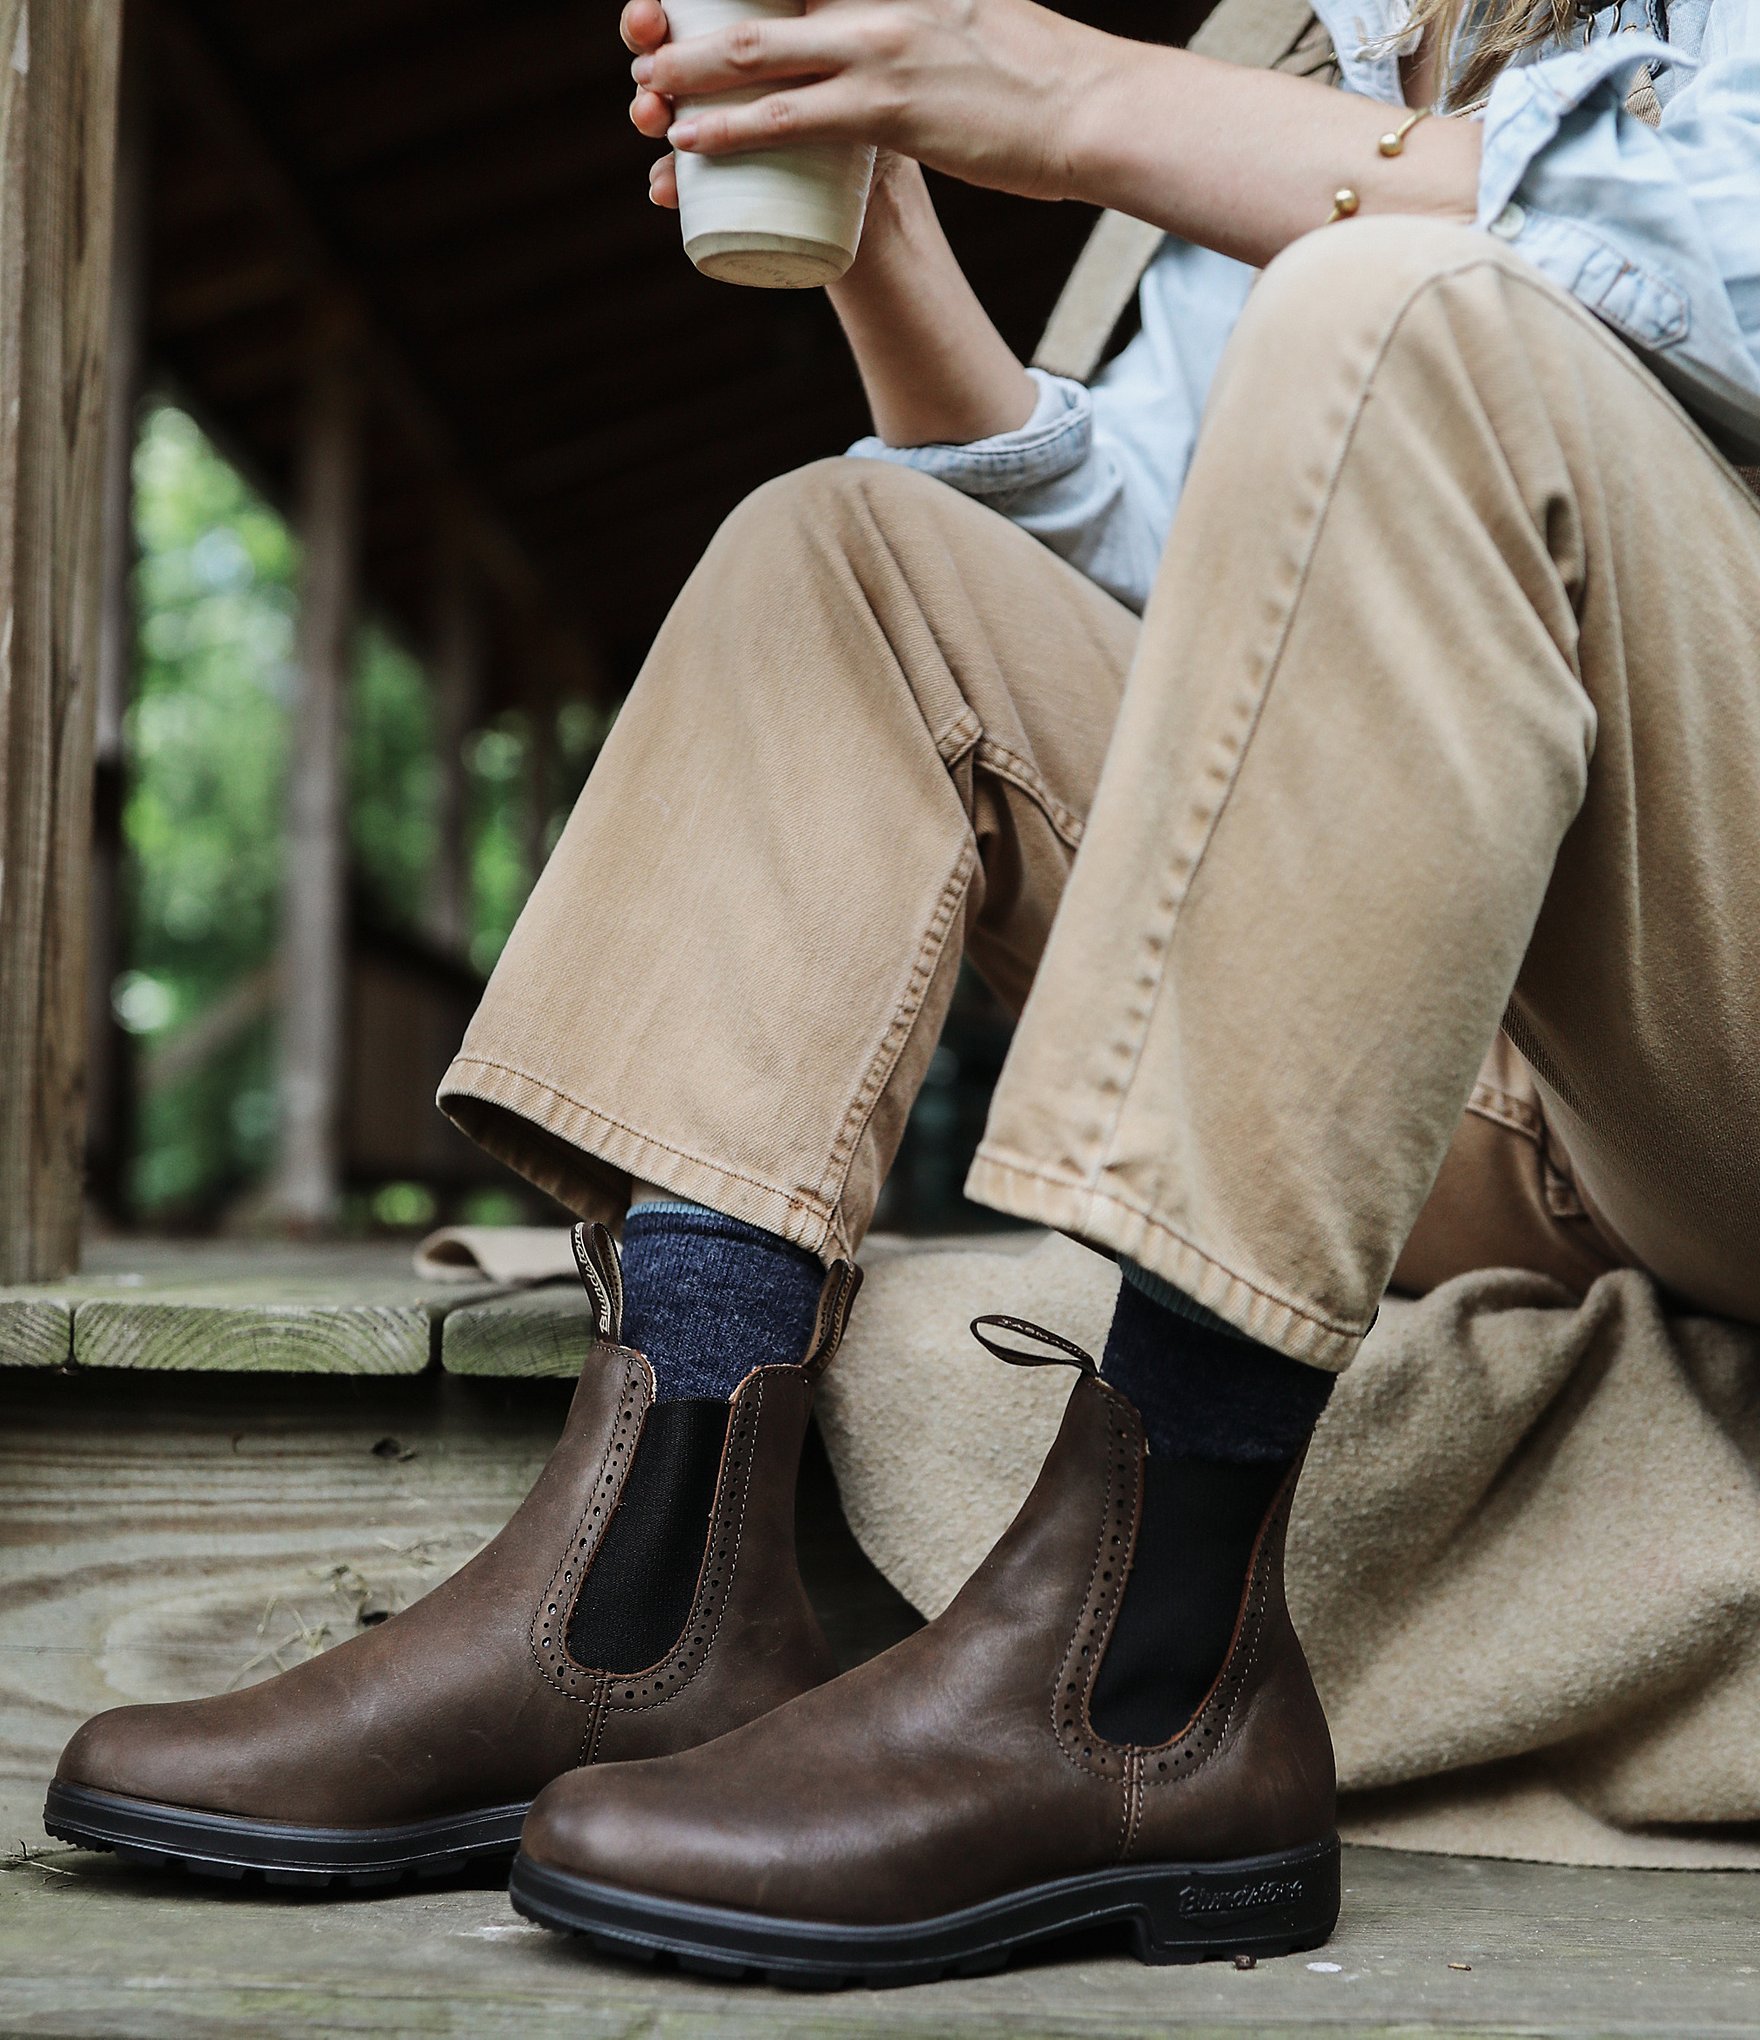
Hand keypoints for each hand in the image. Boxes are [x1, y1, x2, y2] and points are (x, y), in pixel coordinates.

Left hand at [626, 0, 1117, 202]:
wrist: (1091, 109)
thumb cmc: (1037, 74)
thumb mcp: (969, 12)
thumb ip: (920, 12)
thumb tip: (889, 35)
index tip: (687, 7)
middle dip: (693, 24)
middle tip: (652, 45)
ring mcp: (880, 45)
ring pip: (757, 53)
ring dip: (690, 73)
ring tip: (647, 91)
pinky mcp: (889, 109)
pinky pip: (788, 119)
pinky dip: (731, 128)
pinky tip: (691, 140)